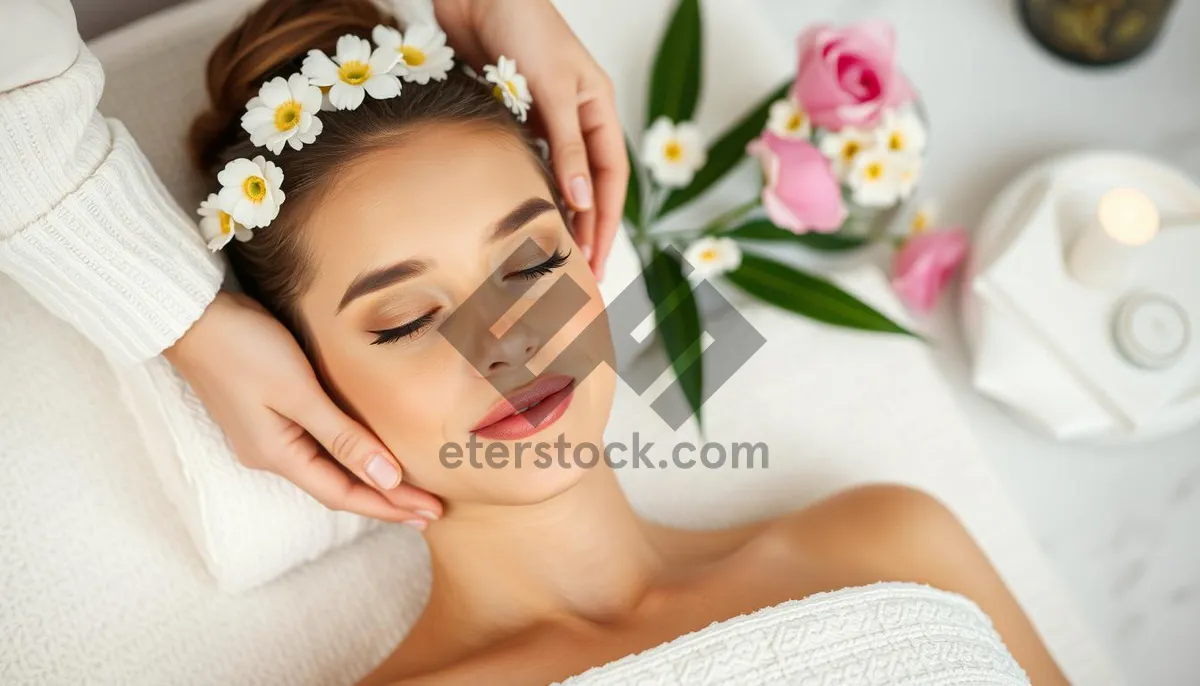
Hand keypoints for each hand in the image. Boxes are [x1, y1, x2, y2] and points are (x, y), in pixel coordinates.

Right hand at [164, 291, 441, 526]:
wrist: (191, 315)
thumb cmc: (244, 347)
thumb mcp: (298, 393)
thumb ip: (343, 437)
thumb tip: (387, 479)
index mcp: (277, 455)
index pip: (344, 494)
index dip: (389, 506)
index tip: (430, 512)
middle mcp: (272, 454)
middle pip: (338, 488)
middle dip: (385, 500)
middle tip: (431, 510)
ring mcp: (268, 434)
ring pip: (329, 468)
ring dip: (369, 479)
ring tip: (409, 488)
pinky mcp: (269, 412)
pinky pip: (319, 445)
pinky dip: (349, 454)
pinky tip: (368, 451)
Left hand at [436, 0, 628, 279]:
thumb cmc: (523, 24)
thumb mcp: (553, 86)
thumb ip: (567, 143)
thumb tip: (581, 198)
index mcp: (599, 108)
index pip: (612, 178)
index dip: (606, 221)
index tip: (597, 260)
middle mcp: (577, 118)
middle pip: (589, 185)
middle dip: (587, 228)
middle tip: (579, 272)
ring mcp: (544, 118)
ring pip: (557, 178)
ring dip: (556, 214)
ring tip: (550, 253)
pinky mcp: (512, 115)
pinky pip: (525, 163)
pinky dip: (526, 189)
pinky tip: (519, 215)